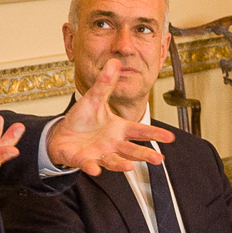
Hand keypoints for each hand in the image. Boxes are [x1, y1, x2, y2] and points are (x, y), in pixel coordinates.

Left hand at [45, 72, 171, 175]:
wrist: (62, 134)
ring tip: (130, 167)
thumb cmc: (81, 119)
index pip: (139, 131)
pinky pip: (89, 164)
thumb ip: (105, 84)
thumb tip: (114, 62)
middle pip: (131, 150)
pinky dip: (92, 167)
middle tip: (159, 159)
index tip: (170, 137)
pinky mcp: (84, 160)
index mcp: (118, 128)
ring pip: (114, 160)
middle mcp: (112, 143)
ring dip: (121, 164)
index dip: (154, 134)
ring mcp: (100, 154)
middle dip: (144, 155)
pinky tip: (95, 169)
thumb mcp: (94, 98)